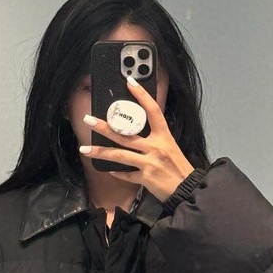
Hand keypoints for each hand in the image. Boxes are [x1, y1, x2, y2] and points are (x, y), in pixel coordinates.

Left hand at [80, 76, 195, 202]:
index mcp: (165, 136)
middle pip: (126, 134)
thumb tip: (136, 131)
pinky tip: (108, 169)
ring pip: (120, 155)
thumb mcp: (171, 147)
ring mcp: (150, 163)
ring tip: (84, 149)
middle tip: (88, 119)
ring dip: (100, 152)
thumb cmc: (180, 168)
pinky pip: (126, 174)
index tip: (130, 82)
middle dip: (104, 127)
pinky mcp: (146, 178)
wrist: (188, 190)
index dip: (142, 95)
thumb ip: (155, 139)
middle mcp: (156, 147)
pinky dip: (117, 172)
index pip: (153, 110)